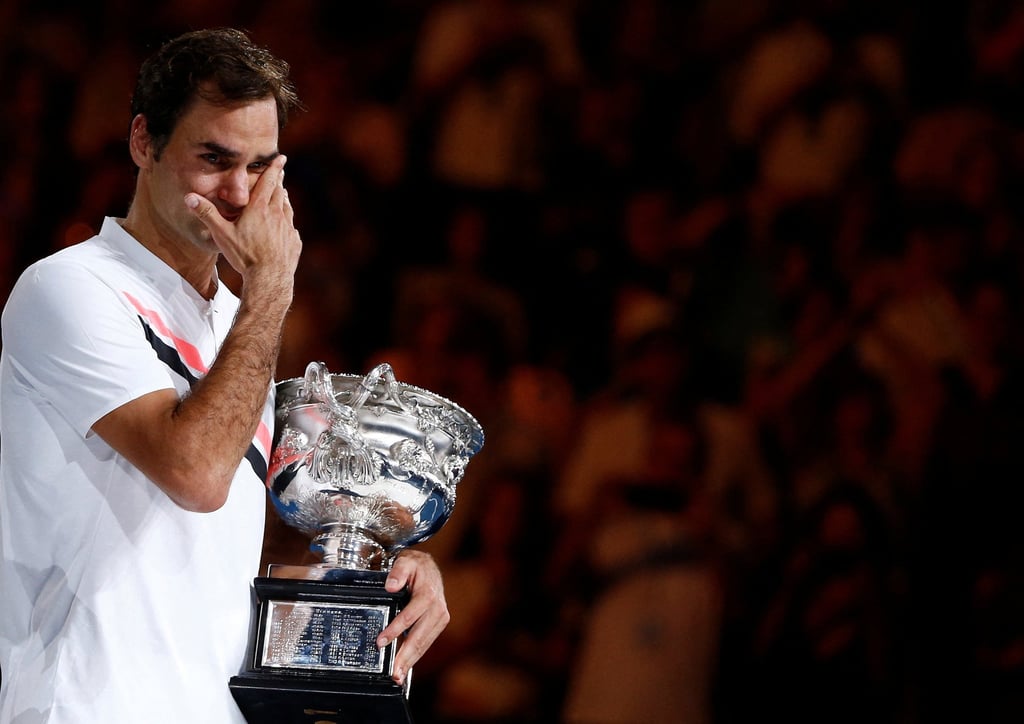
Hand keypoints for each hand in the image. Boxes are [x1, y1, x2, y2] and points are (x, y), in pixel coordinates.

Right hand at [185, 155, 300, 286]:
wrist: (269, 279)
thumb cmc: (244, 256)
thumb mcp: (221, 234)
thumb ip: (206, 214)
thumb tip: (188, 197)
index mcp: (260, 209)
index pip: (268, 182)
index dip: (274, 168)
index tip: (280, 158)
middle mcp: (277, 215)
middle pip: (279, 192)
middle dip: (279, 181)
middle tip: (280, 172)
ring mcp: (288, 229)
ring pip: (287, 208)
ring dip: (284, 199)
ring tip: (283, 194)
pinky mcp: (294, 243)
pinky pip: (292, 229)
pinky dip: (288, 223)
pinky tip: (286, 226)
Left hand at [376, 549, 450, 684]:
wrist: (430, 568)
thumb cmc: (416, 566)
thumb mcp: (405, 562)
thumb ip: (398, 572)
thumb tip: (391, 586)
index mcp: (428, 594)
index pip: (410, 616)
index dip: (395, 630)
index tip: (380, 642)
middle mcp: (438, 609)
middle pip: (419, 636)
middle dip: (405, 656)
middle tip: (393, 672)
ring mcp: (440, 618)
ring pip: (424, 643)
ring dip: (410, 660)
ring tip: (398, 676)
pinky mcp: (438, 624)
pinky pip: (426, 642)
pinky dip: (416, 655)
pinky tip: (406, 666)